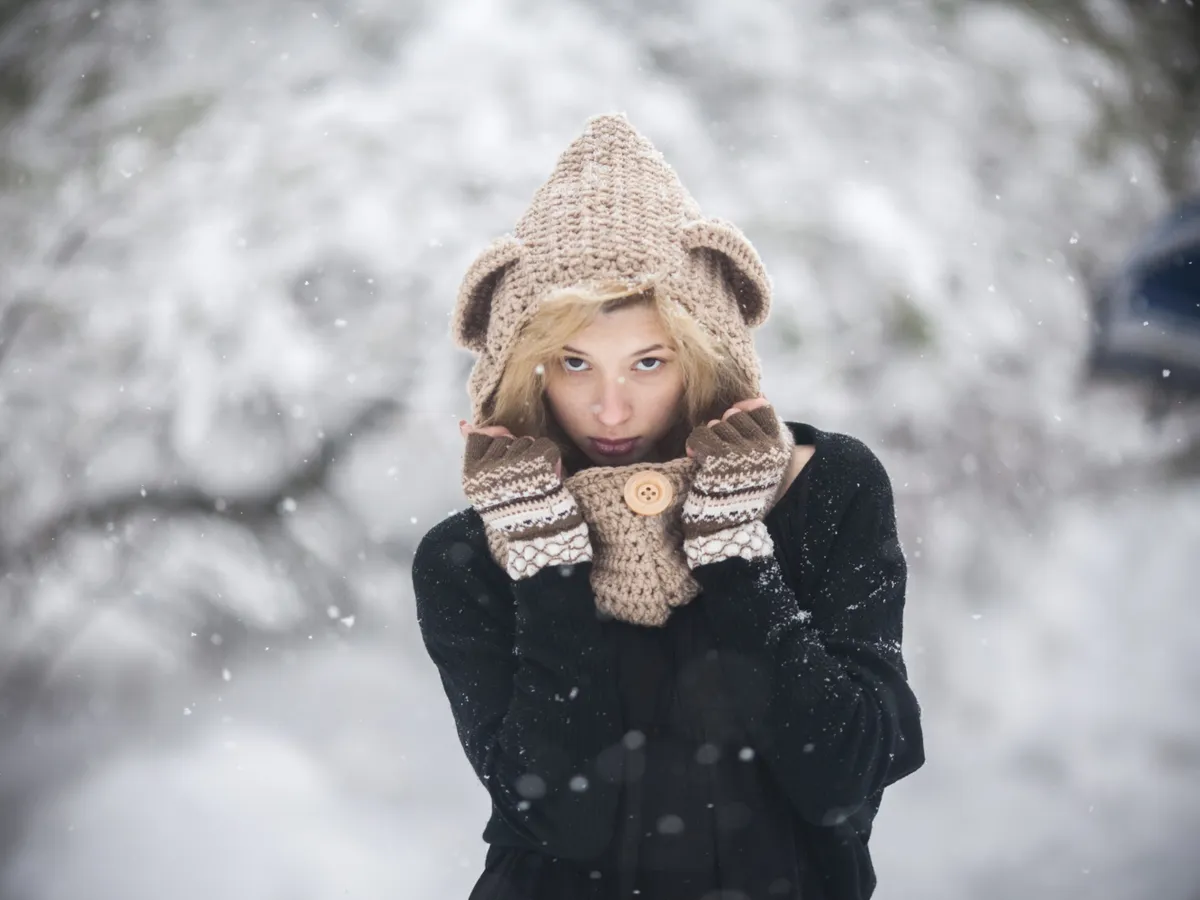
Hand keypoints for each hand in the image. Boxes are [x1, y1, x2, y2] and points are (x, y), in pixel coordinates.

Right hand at [459, 422, 590, 578]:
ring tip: (536, 481)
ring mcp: (513, 466)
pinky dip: (552, 459)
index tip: (504, 461)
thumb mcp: (487, 488)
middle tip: (523, 479)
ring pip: (525, 441)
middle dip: (516, 452)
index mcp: (471, 477)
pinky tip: (550, 477)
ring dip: (534, 456)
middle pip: (504, 438)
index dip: (495, 445)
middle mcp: (488, 471)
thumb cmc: (516, 513)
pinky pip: (546, 446)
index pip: (479, 438)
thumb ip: (476, 455)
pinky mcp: (538, 464)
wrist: (543, 538)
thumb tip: (463, 425)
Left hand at [680, 402, 792, 567]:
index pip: (762, 409)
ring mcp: (742, 452)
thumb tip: (757, 397)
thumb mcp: (760, 462)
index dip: (744, 412)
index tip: (735, 424)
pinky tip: (695, 456)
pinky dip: (694, 445)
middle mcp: (765, 448)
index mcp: (779, 448)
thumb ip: (761, 431)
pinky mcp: (719, 459)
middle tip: (720, 448)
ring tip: (709, 457)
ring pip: (718, 425)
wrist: (727, 528)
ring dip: (709, 438)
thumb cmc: (741, 493)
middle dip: (724, 428)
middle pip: (737, 415)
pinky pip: (701, 436)